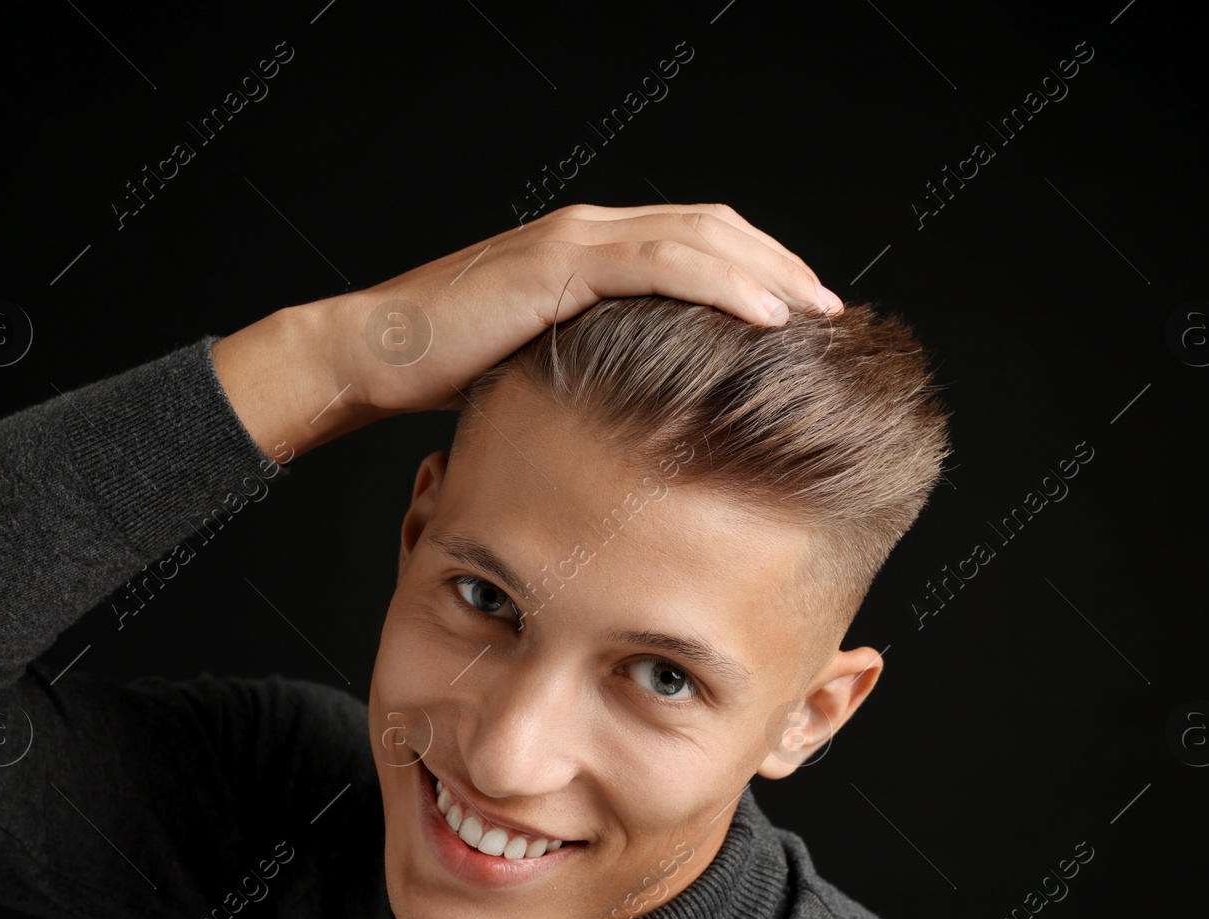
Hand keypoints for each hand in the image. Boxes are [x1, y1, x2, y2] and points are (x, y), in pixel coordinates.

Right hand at [215, 203, 841, 456]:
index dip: (757, 268)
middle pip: (714, 229)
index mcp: (590, 247)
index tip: (804, 314)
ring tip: (821, 312)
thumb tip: (653, 399)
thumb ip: (598, 355)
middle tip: (834, 311)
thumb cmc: (450, 368)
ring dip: (770, 273)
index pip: (696, 240)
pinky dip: (722, 286)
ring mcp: (574, 241)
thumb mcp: (545, 359)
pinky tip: (768, 318)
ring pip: (699, 237)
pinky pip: (660, 265)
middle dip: (781, 266)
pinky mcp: (558, 266)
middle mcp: (589, 229)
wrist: (374, 354)